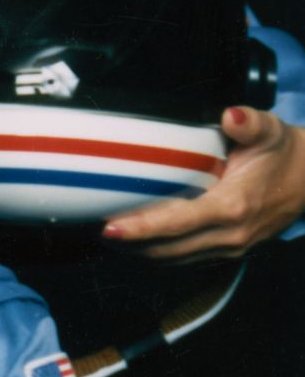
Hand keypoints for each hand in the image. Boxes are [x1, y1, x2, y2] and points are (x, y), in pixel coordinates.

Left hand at [105, 104, 304, 264]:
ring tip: (107, 235)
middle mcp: (230, 234)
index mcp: (234, 207)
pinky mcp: (227, 251)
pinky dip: (157, 253)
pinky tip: (136, 240)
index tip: (109, 227)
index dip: (142, 229)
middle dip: (129, 243)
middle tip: (93, 227)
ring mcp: (229, 247)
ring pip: (173, 260)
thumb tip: (231, 116)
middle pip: (167, 249)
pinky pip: (185, 260)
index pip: (178, 224)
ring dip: (138, 252)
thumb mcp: (270, 131)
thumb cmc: (284, 154)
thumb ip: (249, 123)